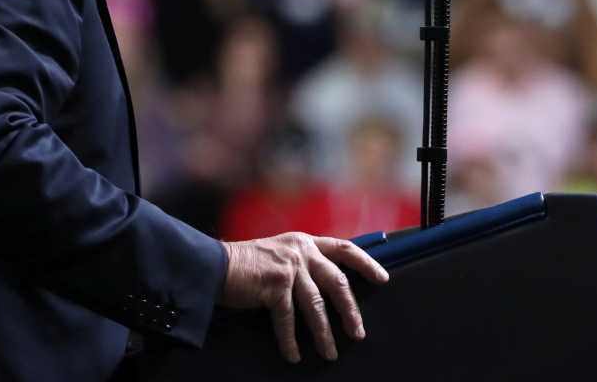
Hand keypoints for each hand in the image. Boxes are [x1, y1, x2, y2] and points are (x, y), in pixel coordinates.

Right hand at [219, 233, 388, 363]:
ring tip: (330, 353)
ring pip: (316, 305)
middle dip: (350, 310)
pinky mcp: (275, 284)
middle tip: (358, 333)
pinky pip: (288, 319)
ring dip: (324, 334)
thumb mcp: (280, 254)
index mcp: (305, 242)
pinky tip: (294, 354)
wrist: (213, 265)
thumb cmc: (247, 264)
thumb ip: (302, 264)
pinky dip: (291, 340)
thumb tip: (325, 290)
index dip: (366, 262)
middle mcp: (301, 250)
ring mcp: (289, 267)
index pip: (345, 248)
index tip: (383, 278)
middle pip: (337, 282)